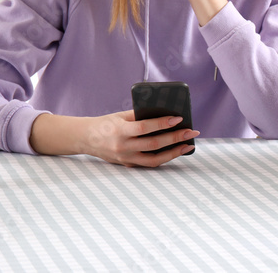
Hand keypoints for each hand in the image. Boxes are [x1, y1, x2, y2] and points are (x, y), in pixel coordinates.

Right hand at [80, 110, 198, 167]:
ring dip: (174, 153)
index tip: (178, 119)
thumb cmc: (106, 123)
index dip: (162, 124)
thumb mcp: (121, 115)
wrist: (86, 139)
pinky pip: (149, 163)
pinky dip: (164, 157)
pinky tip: (176, 151)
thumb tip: (165, 113)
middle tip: (191, 132)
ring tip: (188, 145)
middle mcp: (123, 146)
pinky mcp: (127, 164)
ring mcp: (126, 158)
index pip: (145, 127)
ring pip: (154, 159)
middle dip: (175, 138)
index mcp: (120, 130)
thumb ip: (140, 115)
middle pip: (153, 145)